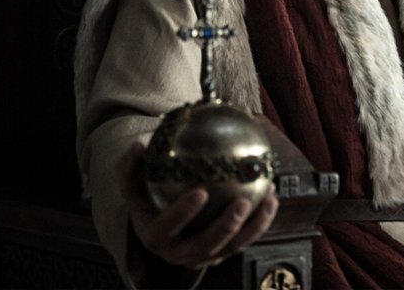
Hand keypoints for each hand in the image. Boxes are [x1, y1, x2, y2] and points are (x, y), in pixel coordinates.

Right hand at [118, 142, 278, 268]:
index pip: (167, 228)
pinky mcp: (223, 253)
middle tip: (242, 203)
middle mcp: (179, 253)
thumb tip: (136, 146)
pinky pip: (245, 240)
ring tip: (268, 200)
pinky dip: (261, 221)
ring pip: (232, 247)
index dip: (182, 213)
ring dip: (253, 226)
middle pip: (205, 245)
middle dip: (225, 227)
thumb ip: (130, 167)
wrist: (160, 226)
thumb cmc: (148, 200)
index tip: (200, 192)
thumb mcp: (133, 185)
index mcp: (155, 237)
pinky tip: (273, 197)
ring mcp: (204, 256)